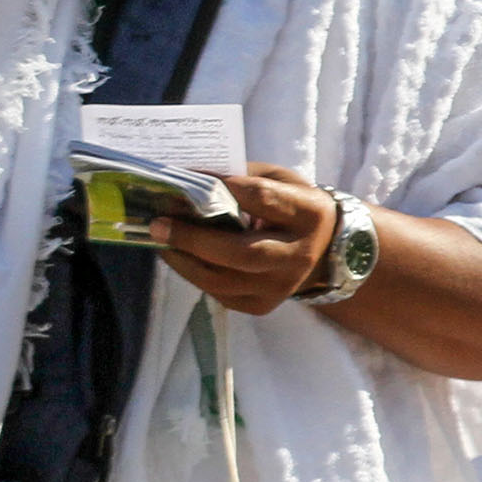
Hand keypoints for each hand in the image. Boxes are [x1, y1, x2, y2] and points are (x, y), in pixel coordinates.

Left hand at [150, 164, 338, 315]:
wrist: (322, 250)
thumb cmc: (291, 206)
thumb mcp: (278, 179)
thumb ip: (240, 176)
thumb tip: (187, 178)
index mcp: (309, 214)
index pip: (261, 198)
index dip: (220, 186)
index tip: (186, 178)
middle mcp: (299, 255)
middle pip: (241, 253)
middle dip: (194, 239)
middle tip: (159, 224)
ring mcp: (281, 286)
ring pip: (222, 280)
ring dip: (184, 261)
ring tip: (161, 241)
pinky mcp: (263, 305)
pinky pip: (219, 294)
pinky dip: (193, 275)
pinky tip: (180, 257)